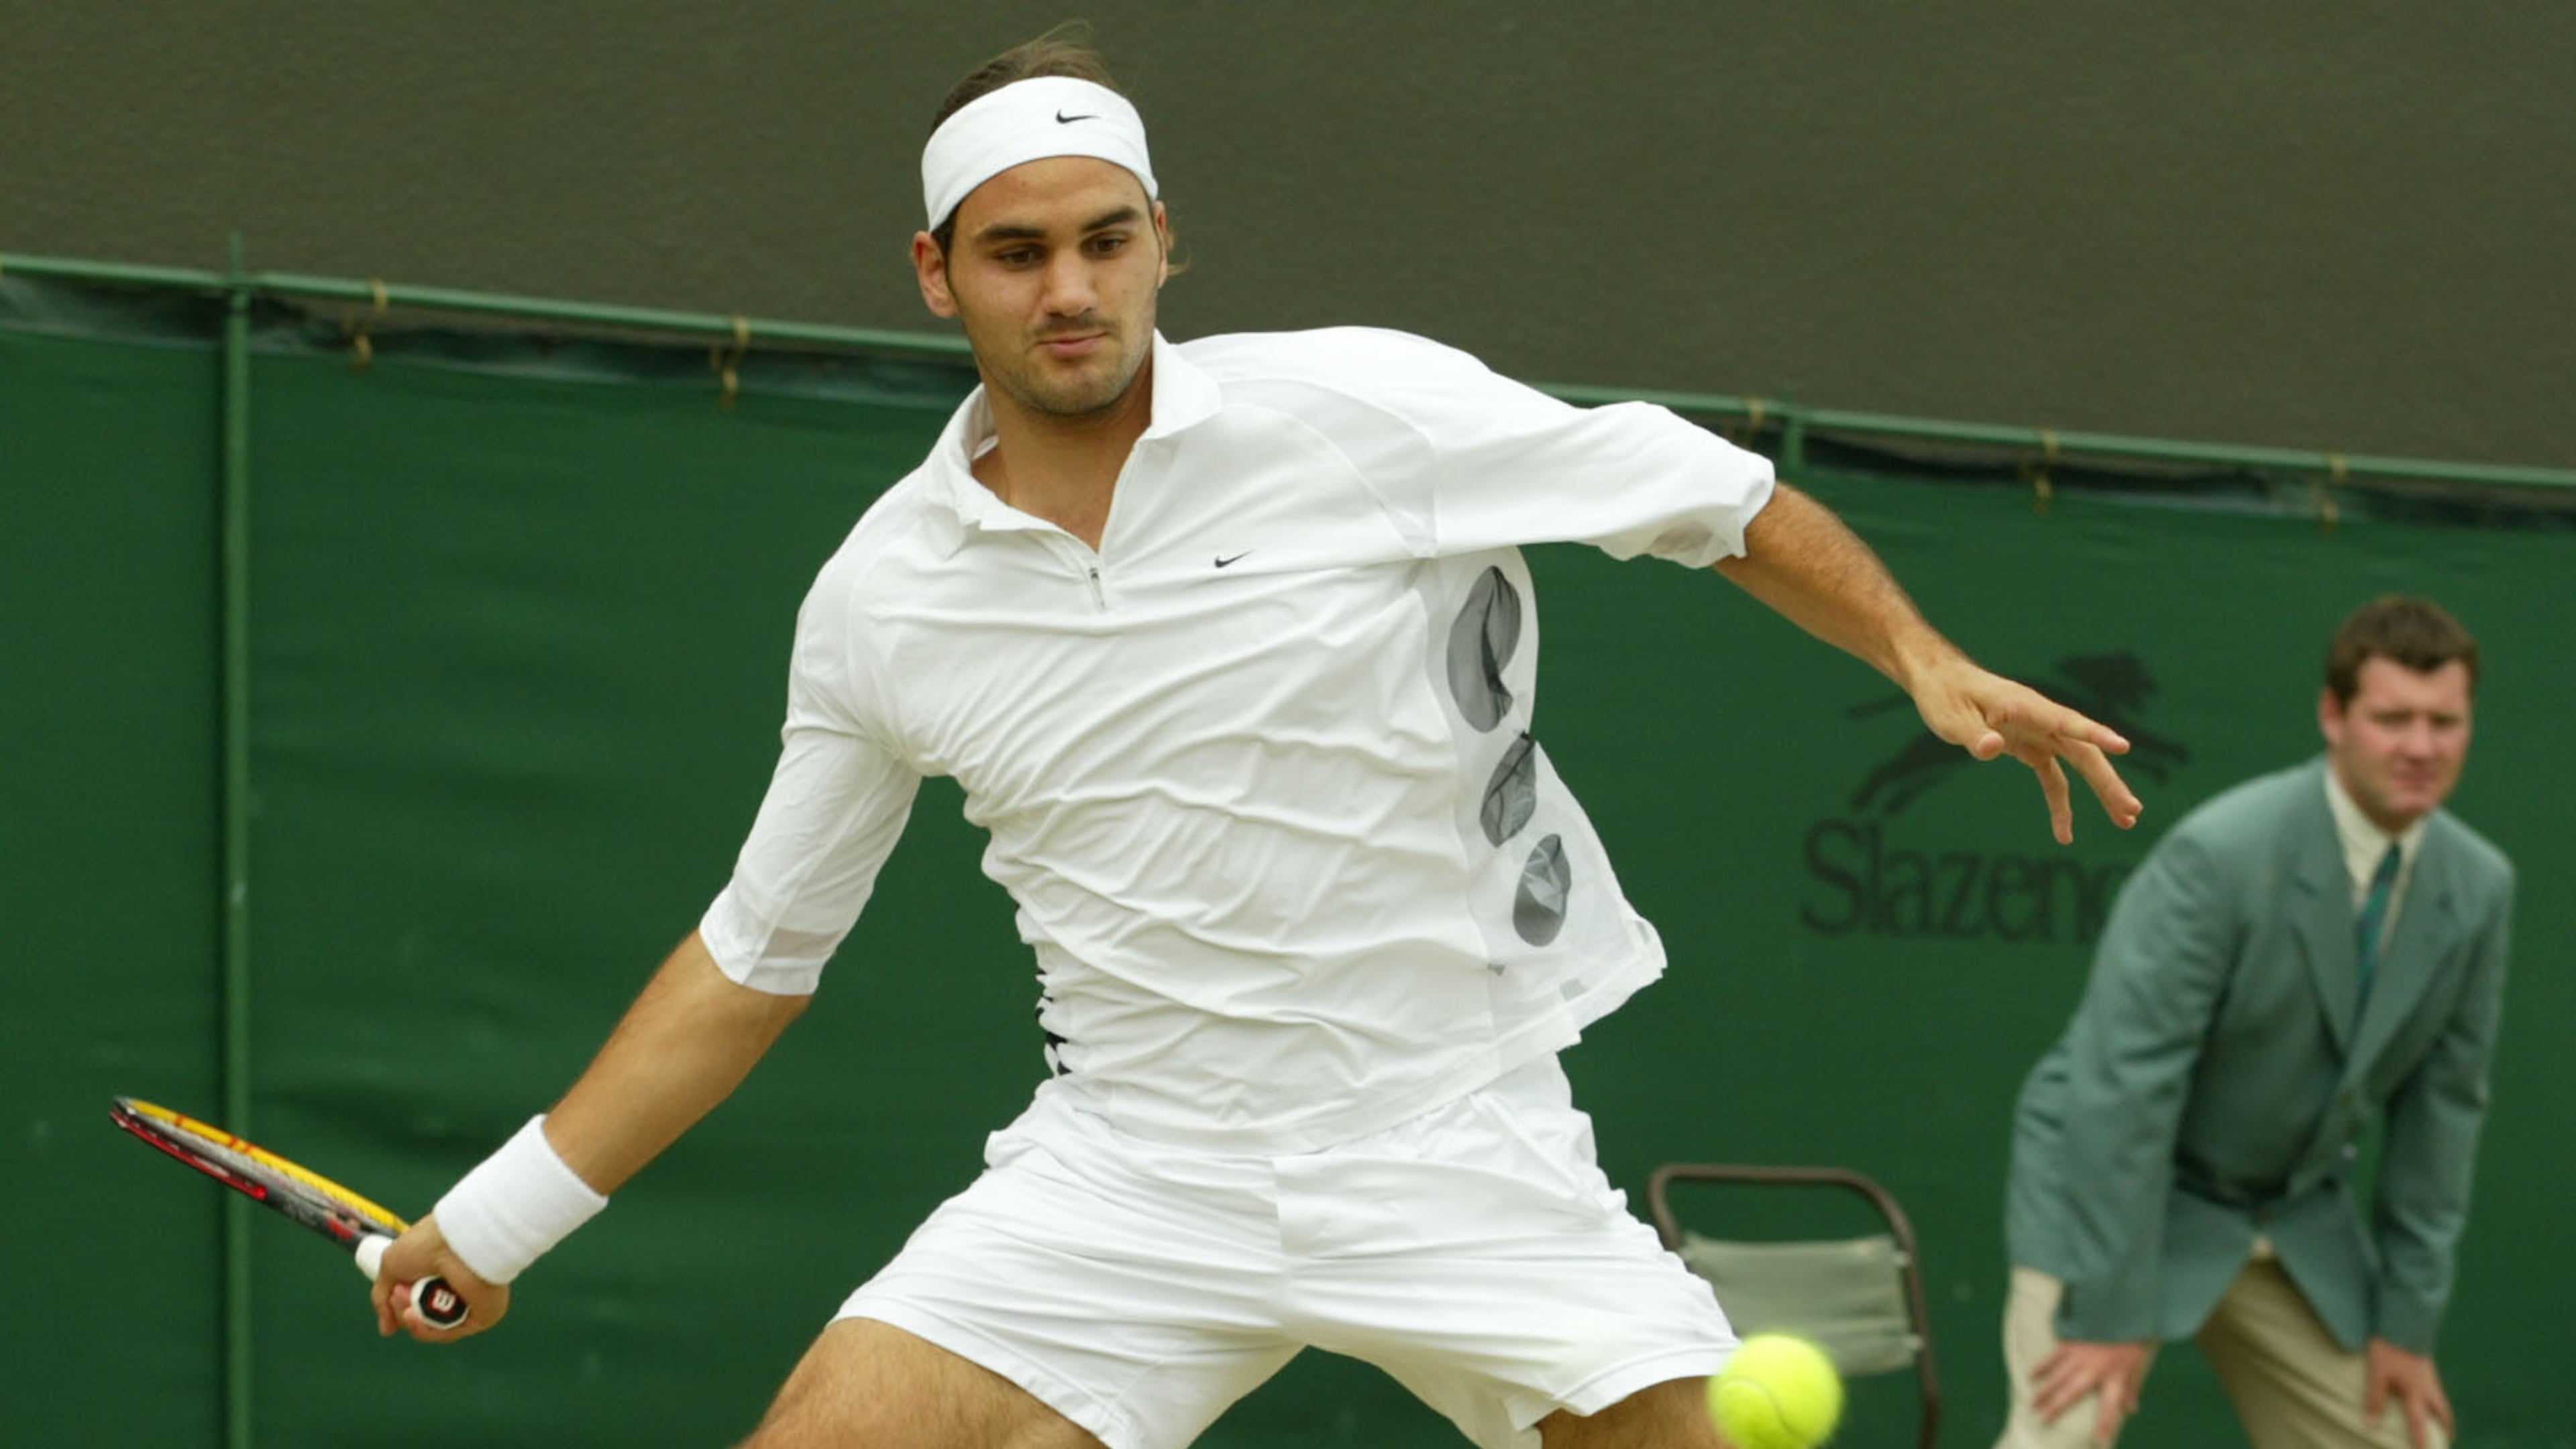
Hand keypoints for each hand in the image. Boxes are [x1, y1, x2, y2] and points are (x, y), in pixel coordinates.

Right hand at [371, 1212, 508, 1341]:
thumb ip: (383, 1298)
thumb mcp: (392, 1265)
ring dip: (412, 1321)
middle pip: (422, 1318)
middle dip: (403, 1311)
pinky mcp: (481, 1316)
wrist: (456, 1240)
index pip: (416, 1303)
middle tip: (399, 1294)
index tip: (392, 1296)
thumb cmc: (427, 1244)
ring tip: (406, 1303)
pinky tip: (413, 1316)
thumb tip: (387, 1330)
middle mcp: (455, 1289)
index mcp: (439, 1275)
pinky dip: (427, 1330)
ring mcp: (469, 1304)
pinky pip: (449, 1333)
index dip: (400, 1306)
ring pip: (433, 1328)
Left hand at [1907, 656, 2140, 843]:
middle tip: (2132, 810)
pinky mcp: (2030, 747)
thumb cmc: (1944, 696)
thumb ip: (1973, 735)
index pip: (2066, 722)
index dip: (2095, 734)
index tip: (2122, 746)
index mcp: (2025, 707)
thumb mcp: (1951, 718)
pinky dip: (2061, 803)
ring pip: (2079, 764)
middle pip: (2084, 751)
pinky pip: (2054, 777)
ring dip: (2100, 792)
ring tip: (2125, 822)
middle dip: (2108, 781)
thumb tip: (1991, 749)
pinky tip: (2065, 833)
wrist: (1941, 682)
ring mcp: (2039, 733)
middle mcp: (2041, 719)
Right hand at [2032, 1339, 2149, 1445]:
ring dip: (2044, 1391)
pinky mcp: (2070, 1343)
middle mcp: (2094, 1370)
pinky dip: (2042, 1367)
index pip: (2110, 1408)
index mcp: (2114, 1378)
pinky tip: (2031, 1375)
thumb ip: (2132, 1388)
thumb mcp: (2136, 1365)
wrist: (2120, 1307)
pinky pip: (2053, 1358)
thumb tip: (2131, 1410)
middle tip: (2042, 1420)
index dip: (2104, 1426)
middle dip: (2056, 1408)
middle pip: (2072, 1394)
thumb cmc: (2130, 1338)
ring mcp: (2080, 1357)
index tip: (2099, 1442)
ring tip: (2032, 1403)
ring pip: (2058, 1378)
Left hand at [2365, 1340, 2452, 1448]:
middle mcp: (2428, 1387)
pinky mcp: (2426, 1364)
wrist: (2402, 1321)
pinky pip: (2435, 1388)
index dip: (2422, 1442)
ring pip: (2441, 1400)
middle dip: (2445, 1428)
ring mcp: (2430, 1375)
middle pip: (2443, 1413)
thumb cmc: (2388, 1349)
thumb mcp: (2377, 1374)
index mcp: (2416, 1393)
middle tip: (2446, 1438)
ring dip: (2442, 1413)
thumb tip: (2371, 1425)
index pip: (2420, 1424)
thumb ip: (2374, 1399)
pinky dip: (2435, 1398)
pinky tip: (2426, 1395)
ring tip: (2439, 1422)